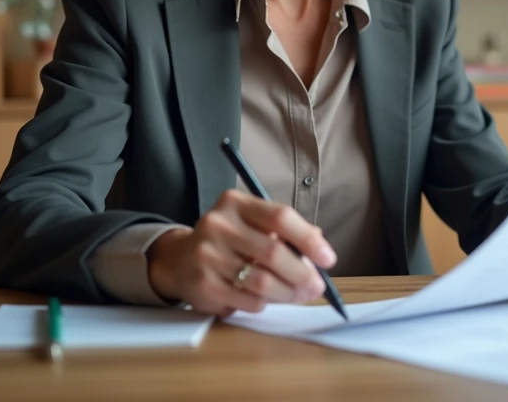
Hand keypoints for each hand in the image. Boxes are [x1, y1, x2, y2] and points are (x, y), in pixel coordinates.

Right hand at [146, 189, 336, 315]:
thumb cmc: (229, 241)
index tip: (328, 259)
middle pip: (273, 252)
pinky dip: (266, 303)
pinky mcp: (203, 285)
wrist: (179, 260)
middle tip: (316, 287)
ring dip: (288, 293)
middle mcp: (218, 224)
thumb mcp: (252, 224)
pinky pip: (248, 300)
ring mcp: (207, 255)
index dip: (308, 240)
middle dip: (302, 274)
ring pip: (262, 282)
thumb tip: (320, 250)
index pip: (280, 217)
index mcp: (236, 203)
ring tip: (298, 295)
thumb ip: (285, 232)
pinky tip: (268, 299)